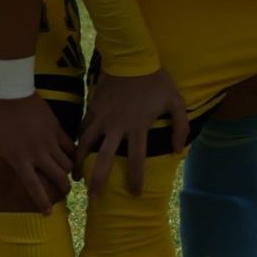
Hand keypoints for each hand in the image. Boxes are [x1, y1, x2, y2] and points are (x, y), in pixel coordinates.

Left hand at [0, 93, 72, 217]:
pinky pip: (70, 147)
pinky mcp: (56, 129)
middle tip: (64, 193)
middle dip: (64, 190)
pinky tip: (71, 157)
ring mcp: (49, 142)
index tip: (47, 212)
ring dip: (68, 173)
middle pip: (58, 179)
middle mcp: (38, 154)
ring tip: (68, 175)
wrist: (10, 94)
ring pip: (67, 164)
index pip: (35, 188)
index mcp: (20, 161)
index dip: (42, 202)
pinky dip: (72, 154)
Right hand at [75, 64, 186, 191]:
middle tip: (94, 198)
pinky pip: (82, 128)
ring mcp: (102, 117)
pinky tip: (76, 151)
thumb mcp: (176, 102)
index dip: (135, 180)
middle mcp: (117, 125)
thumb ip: (180, 127)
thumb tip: (178, 150)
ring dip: (80, 162)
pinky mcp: (93, 107)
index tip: (134, 194)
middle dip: (98, 180)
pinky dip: (78, 141)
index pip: (136, 160)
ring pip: (85, 144)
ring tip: (76, 177)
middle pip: (105, 158)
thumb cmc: (156, 81)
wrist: (131, 58)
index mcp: (137, 127)